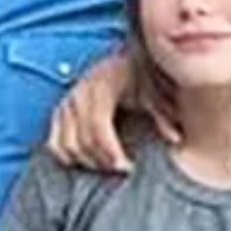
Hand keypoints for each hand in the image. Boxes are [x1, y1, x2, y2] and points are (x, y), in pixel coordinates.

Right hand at [46, 53, 173, 172]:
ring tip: (107, 166)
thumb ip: (162, 117)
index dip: (111, 150)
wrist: (121, 60)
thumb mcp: (152, 94)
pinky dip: (66, 156)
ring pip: (68, 143)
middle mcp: (80, 93)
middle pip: (83, 139)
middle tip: (121, 170)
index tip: (126, 167)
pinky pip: (55, 142)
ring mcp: (67, 102)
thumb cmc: (138, 77)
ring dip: (86, 161)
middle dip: (102, 160)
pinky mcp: (60, 111)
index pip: (99, 126)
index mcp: (102, 86)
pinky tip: (85, 162)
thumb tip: (175, 138)